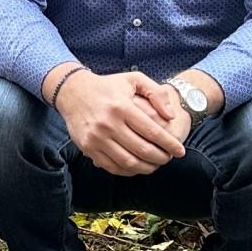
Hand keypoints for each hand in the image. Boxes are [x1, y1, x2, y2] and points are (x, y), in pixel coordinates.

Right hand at [56, 68, 186, 175]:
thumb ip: (157, 93)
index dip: (170, 144)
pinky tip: (137, 167)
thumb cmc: (108, 86)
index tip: (180, 151)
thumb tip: (171, 116)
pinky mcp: (87, 147)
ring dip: (146, 168)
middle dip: (161, 158)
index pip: (152, 132)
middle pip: (142, 150)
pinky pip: (112, 166)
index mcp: (122, 107)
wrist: (72, 92)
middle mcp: (108, 124)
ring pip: (128, 162)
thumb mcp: (134, 79)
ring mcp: (96, 138)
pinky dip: (128, 171)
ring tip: (155, 165)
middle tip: (168, 158)